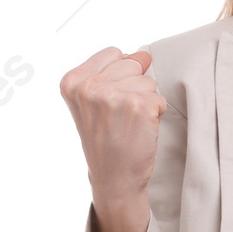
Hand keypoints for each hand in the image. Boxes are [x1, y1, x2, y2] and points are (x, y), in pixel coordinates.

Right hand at [59, 46, 165, 231]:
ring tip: (130, 125)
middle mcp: (89, 87)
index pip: (114, 52)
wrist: (114, 179)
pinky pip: (160, 99)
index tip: (112, 103)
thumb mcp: (92, 103)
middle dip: (134, 87)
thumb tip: (143, 54)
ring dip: (146, 102)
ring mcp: (113, 96)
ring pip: (148, 81)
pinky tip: (140, 131)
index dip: (122, 75)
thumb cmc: (106, 141)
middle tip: (121, 117)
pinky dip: (156, 115)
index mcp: (72, 81)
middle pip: (133, 64)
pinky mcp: (139, 106)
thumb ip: (110, 72)